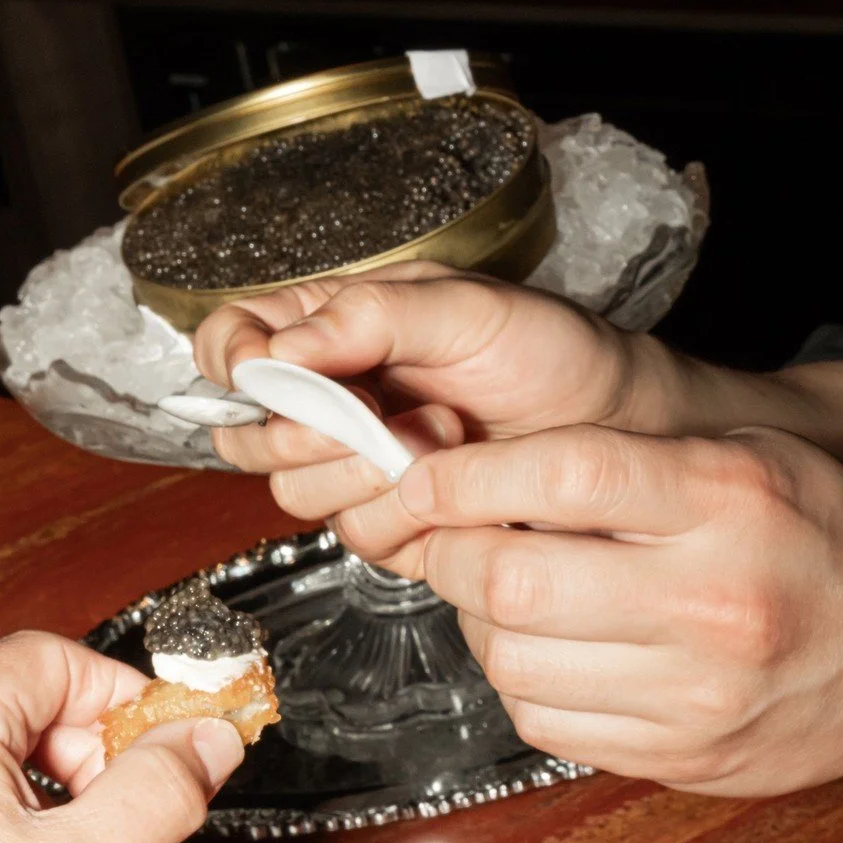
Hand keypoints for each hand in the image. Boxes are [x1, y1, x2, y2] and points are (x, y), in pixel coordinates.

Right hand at [193, 263, 636, 567]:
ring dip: (367, 470)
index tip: (267, 371)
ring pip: (298, 493)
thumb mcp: (465, 307)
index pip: (230, 343)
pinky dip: (402, 514)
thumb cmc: (549, 351)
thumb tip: (284, 350)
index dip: (231, 360)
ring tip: (438, 435)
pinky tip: (448, 480)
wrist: (613, 426)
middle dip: (311, 429)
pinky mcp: (392, 524)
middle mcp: (332, 399)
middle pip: (251, 435)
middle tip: (375, 409)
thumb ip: (370, 316)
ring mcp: (358, 467)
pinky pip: (357, 535)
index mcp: (331, 328)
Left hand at [392, 423, 842, 794]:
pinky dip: (522, 684)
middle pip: (515, 580)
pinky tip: (553, 654)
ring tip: (510, 597)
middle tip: (455, 541)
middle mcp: (713, 601)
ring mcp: (696, 694)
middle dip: (454, 556)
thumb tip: (471, 477)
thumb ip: (625, 463)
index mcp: (730, 501)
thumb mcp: (745, 462)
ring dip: (481, 625)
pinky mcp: (678, 758)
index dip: (466, 478)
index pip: (564, 476)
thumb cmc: (820, 540)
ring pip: (513, 662)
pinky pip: (543, 724)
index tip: (426, 480)